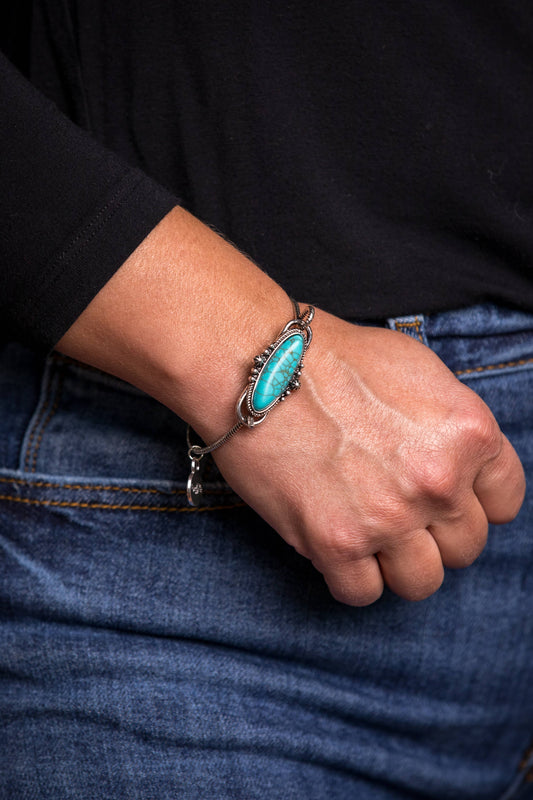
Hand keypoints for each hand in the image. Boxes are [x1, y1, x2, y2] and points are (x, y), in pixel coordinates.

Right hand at [57, 209, 525, 605]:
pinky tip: (336, 547)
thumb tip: (459, 462)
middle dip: (435, 534)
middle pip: (466, 547)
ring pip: (423, 582)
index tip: (449, 503)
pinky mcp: (335, 543)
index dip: (475, 504)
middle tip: (399, 513)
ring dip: (398, 565)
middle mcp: (438, 482)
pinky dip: (350, 577)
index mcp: (468, 434)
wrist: (258, 365)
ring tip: (370, 538)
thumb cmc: (332, 357)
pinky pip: (363, 594)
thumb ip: (451, 426)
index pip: (505, 502)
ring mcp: (388, 518)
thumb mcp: (418, 371)